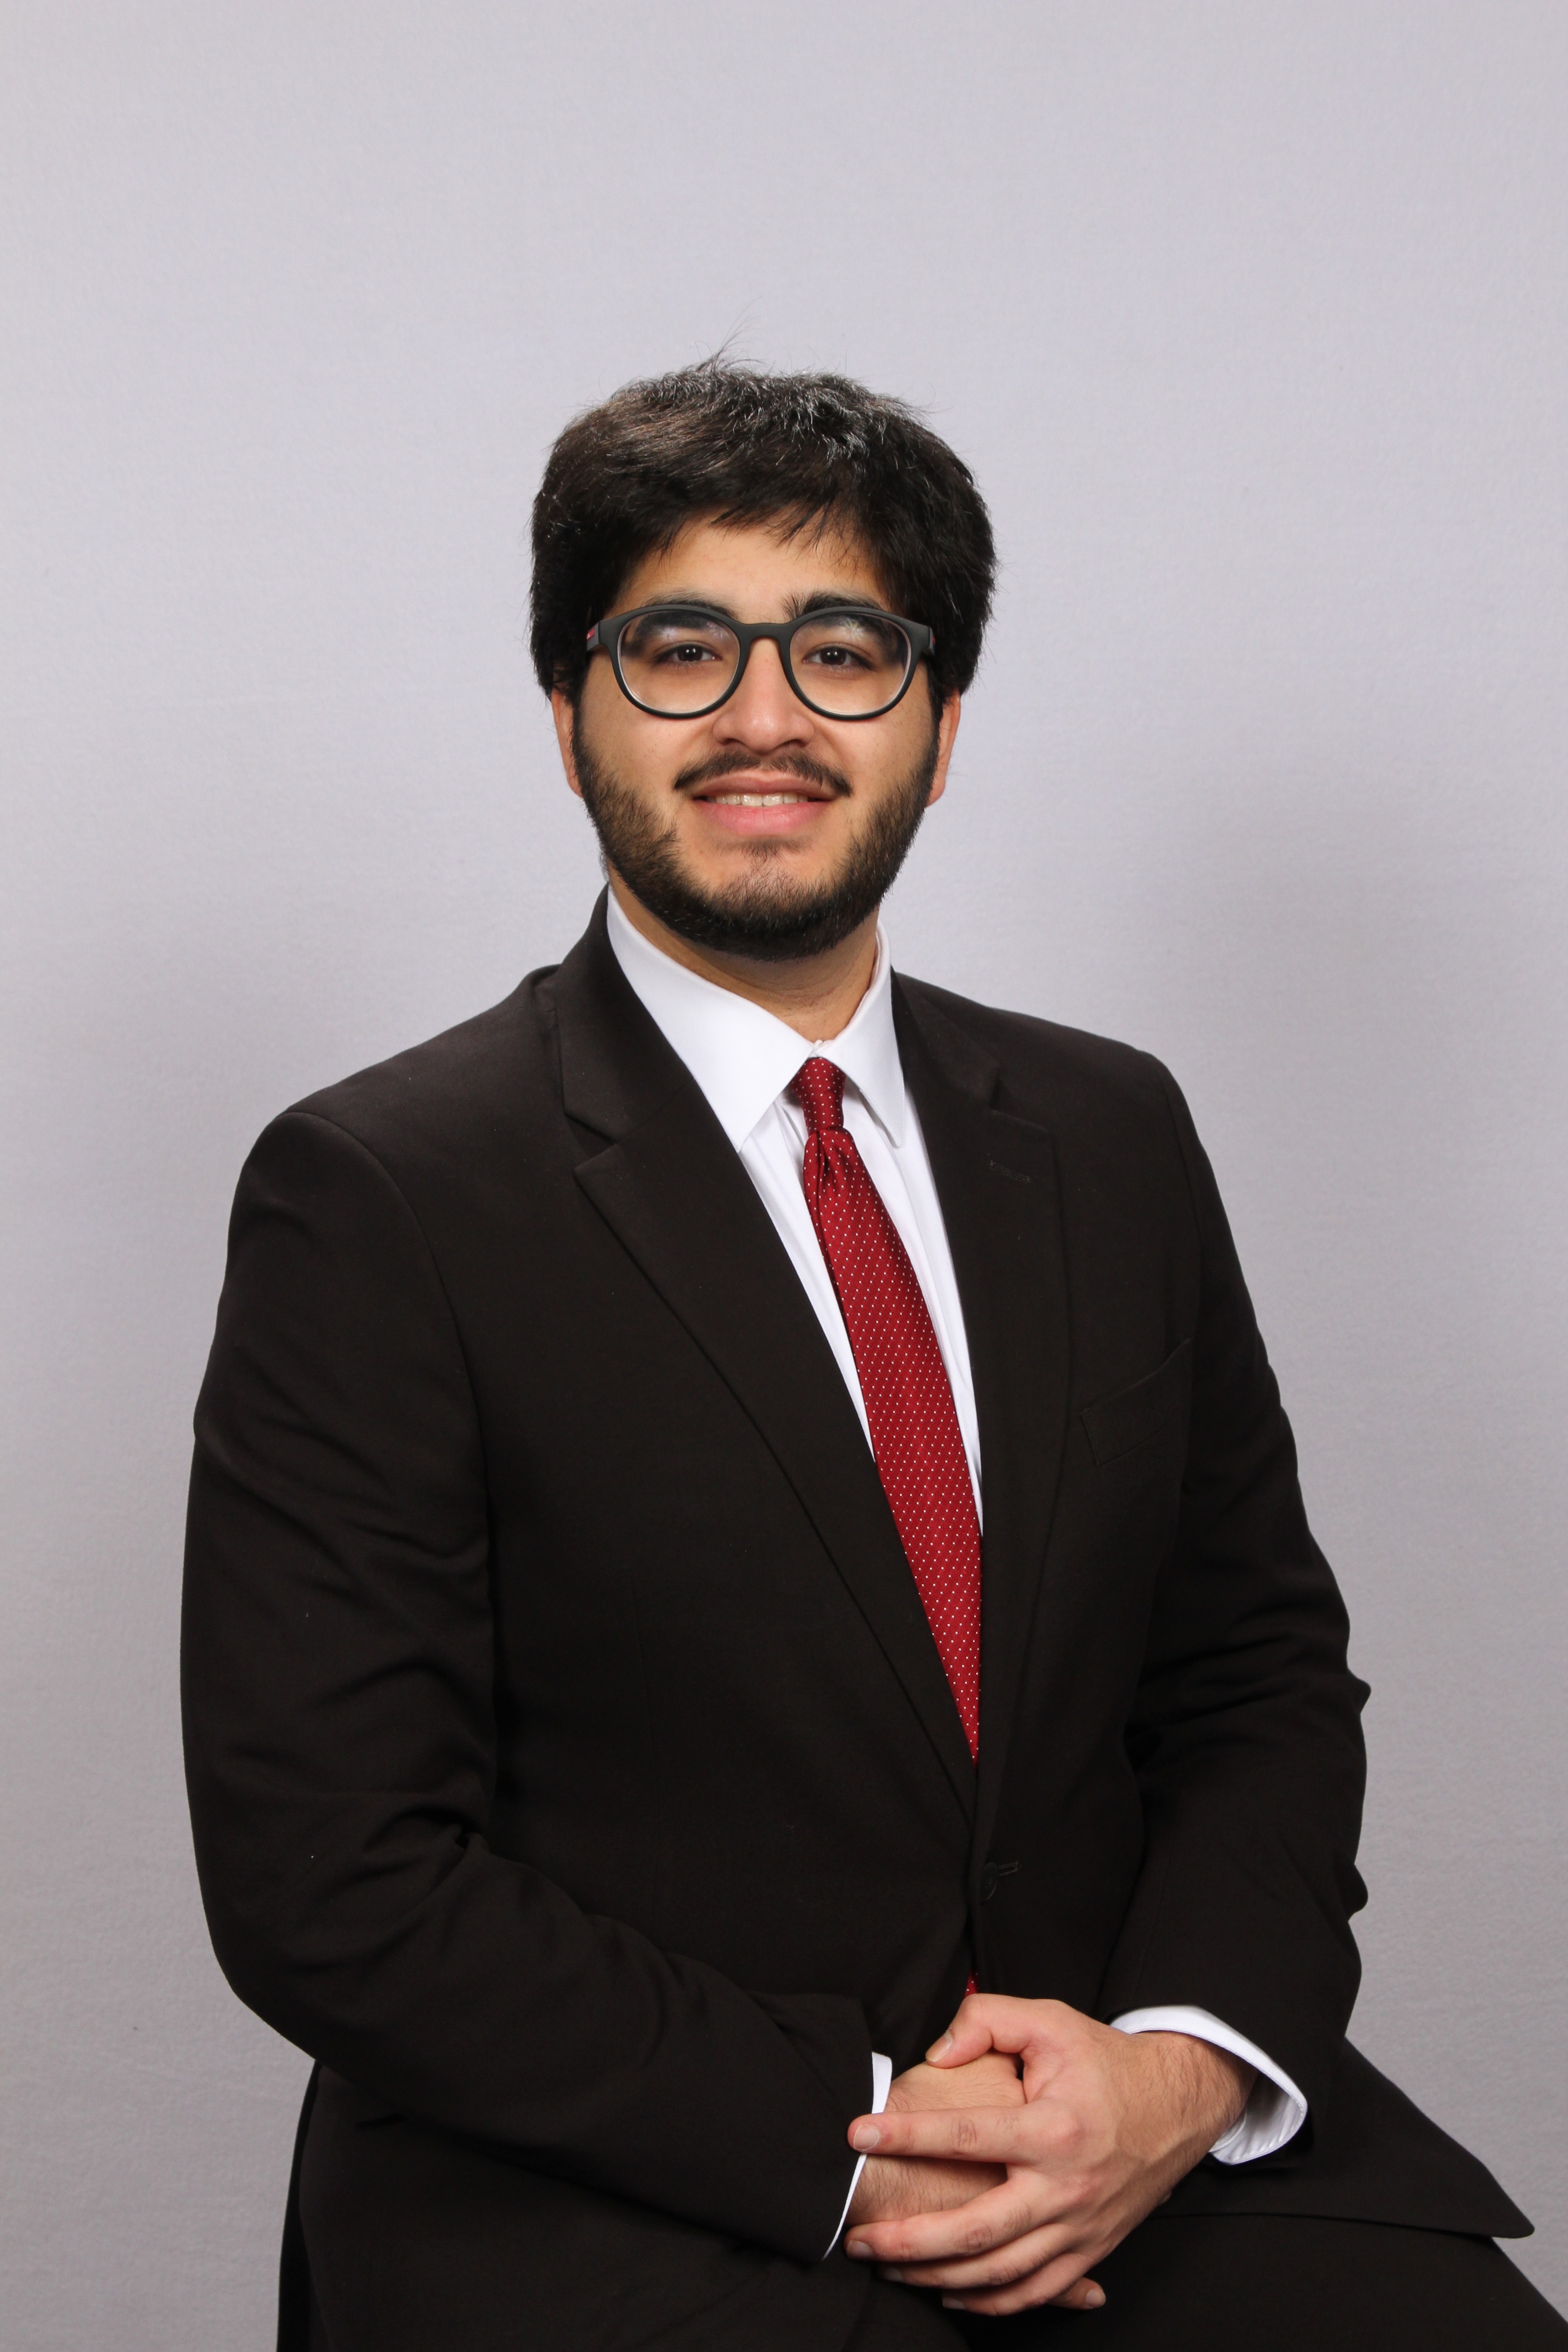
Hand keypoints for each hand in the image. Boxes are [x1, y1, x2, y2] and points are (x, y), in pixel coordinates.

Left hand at [842, 1995, 1253, 2316]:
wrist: (1177, 2104)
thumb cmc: (1107, 2062)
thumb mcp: (1050, 2020)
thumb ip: (987, 2020)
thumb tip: (937, 2052)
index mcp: (1053, 2130)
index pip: (965, 2136)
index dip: (906, 2135)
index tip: (857, 2134)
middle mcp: (1066, 2188)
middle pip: (975, 2230)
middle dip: (908, 2240)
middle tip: (858, 2236)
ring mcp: (1080, 2228)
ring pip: (998, 2273)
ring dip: (936, 2275)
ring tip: (888, 2263)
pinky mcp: (1092, 2251)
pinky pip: (1035, 2293)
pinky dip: (989, 2301)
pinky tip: (949, 2288)